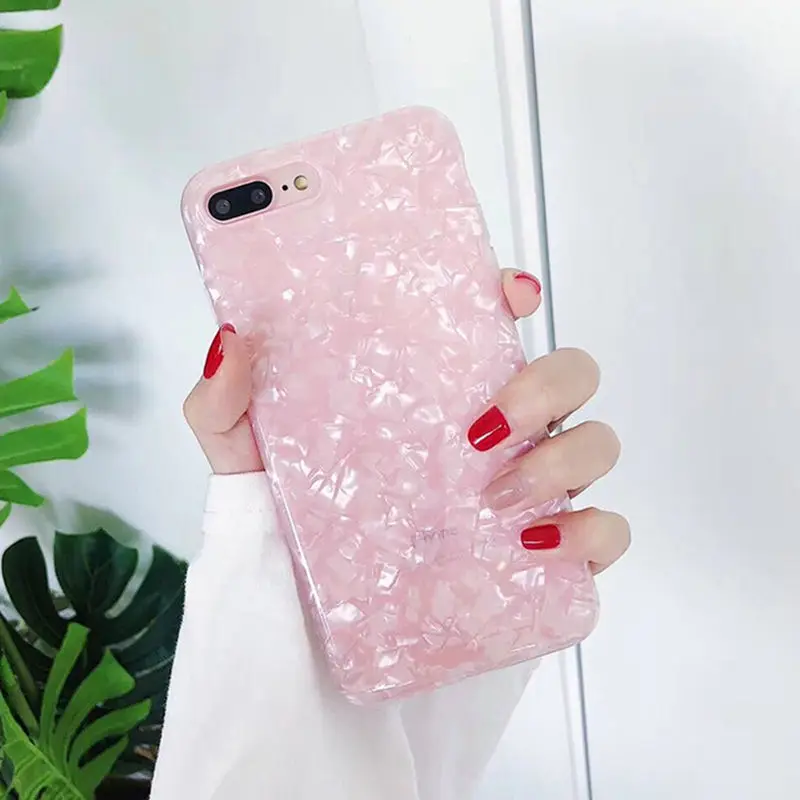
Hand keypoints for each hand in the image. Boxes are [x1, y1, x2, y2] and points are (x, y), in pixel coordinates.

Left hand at [184, 269, 628, 571]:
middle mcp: (496, 428)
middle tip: (485, 425)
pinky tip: (536, 544)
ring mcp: (528, 487)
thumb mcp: (245, 453)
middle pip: (569, 374)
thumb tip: (232, 341)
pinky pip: (606, 531)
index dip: (515, 294)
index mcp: (439, 387)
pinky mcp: (545, 551)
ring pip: (597, 443)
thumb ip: (225, 400)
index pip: (498, 319)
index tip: (508, 295)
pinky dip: (590, 533)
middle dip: (548, 384)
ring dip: (564, 460)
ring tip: (495, 496)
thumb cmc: (292, 519)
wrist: (308, 614)